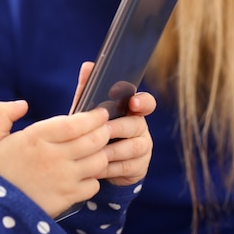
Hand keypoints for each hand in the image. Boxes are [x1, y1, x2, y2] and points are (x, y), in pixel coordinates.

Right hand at [0, 100, 110, 217]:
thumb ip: (1, 114)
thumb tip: (23, 104)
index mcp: (37, 138)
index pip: (75, 123)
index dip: (94, 117)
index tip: (100, 113)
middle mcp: (54, 157)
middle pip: (93, 140)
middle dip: (104, 130)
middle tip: (105, 127)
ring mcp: (64, 179)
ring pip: (98, 161)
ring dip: (103, 152)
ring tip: (99, 147)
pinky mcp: (68, 198)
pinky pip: (94, 185)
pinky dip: (95, 177)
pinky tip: (88, 172)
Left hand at [74, 62, 155, 186]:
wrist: (91, 162)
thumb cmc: (91, 130)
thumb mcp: (87, 110)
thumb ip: (88, 89)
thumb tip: (88, 66)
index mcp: (131, 110)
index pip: (146, 103)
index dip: (143, 102)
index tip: (134, 102)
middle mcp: (140, 127)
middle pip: (137, 125)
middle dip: (120, 128)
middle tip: (105, 130)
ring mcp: (143, 148)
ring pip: (133, 148)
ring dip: (114, 149)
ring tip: (97, 151)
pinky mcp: (139, 168)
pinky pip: (128, 167)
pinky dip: (111, 167)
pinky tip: (97, 167)